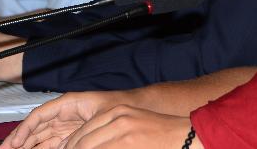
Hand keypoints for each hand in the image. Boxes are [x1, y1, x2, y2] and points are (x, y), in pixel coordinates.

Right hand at [0, 91, 126, 148]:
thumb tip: (62, 147)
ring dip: (26, 146)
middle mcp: (63, 115)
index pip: (39, 115)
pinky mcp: (70, 136)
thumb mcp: (98, 118)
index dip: (24, 129)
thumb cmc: (118, 106)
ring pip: (39, 138)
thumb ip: (79, 135)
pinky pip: (50, 144)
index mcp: (68, 104)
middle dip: (18, 140)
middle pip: (35, 128)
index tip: (14, 143)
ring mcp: (65, 126)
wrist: (134, 109)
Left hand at [64, 106, 196, 148]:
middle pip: (81, 142)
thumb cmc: (160, 136)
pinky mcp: (125, 144)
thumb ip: (110, 134)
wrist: (185, 137)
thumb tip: (84, 145)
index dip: (71, 147)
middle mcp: (117, 118)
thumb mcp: (132, 126)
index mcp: (117, 111)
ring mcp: (121, 133)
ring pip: (87, 147)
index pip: (82, 132)